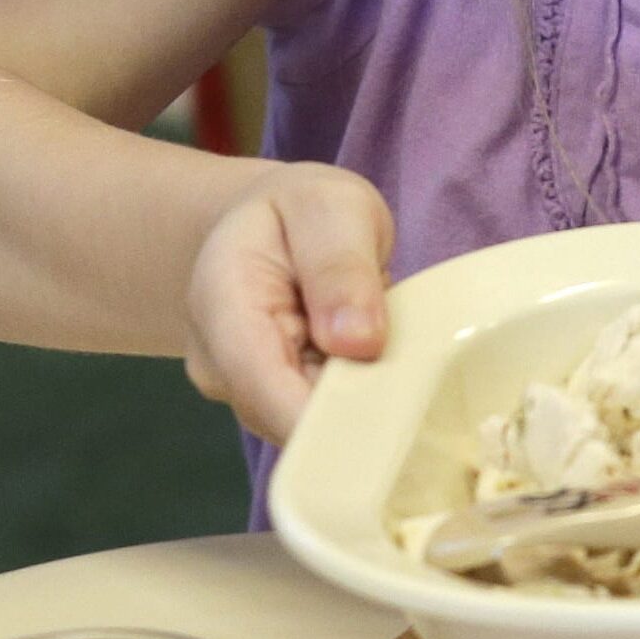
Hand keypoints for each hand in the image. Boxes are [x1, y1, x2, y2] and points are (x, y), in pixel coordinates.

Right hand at [182, 163, 393, 442]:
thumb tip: (358, 343)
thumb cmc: (302, 212)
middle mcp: (220, 364)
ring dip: (362, 406)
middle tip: (419, 381)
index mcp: (221, 306)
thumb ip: (341, 267)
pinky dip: (360, 403)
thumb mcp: (332, 208)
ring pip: (312, 430)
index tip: (391, 421)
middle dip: (356, 414)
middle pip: (290, 423)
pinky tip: (383, 371)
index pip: (264, 386)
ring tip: (398, 358)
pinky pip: (324, 422)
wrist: (269, 225)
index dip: (326, 419)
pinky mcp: (274, 404)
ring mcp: (244, 391)